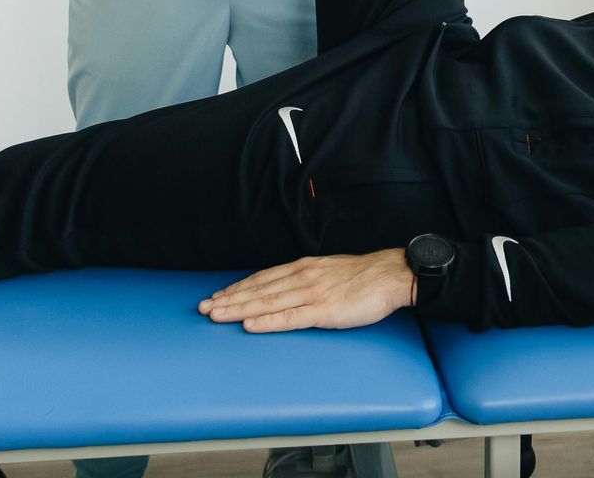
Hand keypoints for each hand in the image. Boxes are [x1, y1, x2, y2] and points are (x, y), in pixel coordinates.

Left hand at [197, 249, 414, 332]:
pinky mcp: (323, 310)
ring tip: (217, 315)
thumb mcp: (327, 271)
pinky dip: (267, 322)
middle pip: (258, 290)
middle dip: (229, 299)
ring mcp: (311, 293)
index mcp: (302, 268)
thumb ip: (305, 279)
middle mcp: (302, 277)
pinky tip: (250, 325)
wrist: (389, 275)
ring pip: (267, 302)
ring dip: (239, 309)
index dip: (237, 288)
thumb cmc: (362, 277)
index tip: (217, 295)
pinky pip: (290, 317)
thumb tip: (285, 288)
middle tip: (204, 307)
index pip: (262, 279)